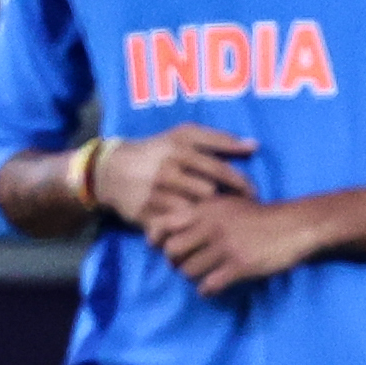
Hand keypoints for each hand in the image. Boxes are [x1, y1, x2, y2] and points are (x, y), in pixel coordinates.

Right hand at [94, 124, 257, 226]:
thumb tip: (254, 145)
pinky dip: (186, 228)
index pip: (218, 169)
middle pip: (207, 193)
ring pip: (191, 212)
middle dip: (223, 201)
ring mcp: (153, 195)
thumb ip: (219, 139)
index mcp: (180, 151)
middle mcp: (166, 173)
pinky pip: (173, 227)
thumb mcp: (185, 135)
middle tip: (238, 208)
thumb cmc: (158, 150)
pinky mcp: (143, 215)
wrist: (111, 170)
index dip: (239, 182)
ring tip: (219, 220)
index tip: (253, 193)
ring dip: (206, 217)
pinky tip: (196, 229)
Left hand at [143, 195, 324, 296]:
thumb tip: (168, 230)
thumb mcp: (229, 204)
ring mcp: (225, 246)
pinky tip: (216, 285)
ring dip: (194, 277)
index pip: (164, 224)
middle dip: (176, 261)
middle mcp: (212, 226)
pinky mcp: (239, 266)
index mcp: (207, 209)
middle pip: (172, 252)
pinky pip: (207, 286)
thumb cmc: (260, 216)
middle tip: (188, 263)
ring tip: (206, 274)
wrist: (295, 226)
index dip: (156, 239)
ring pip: (188, 272)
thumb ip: (201, 213)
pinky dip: (207, 290)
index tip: (161, 247)